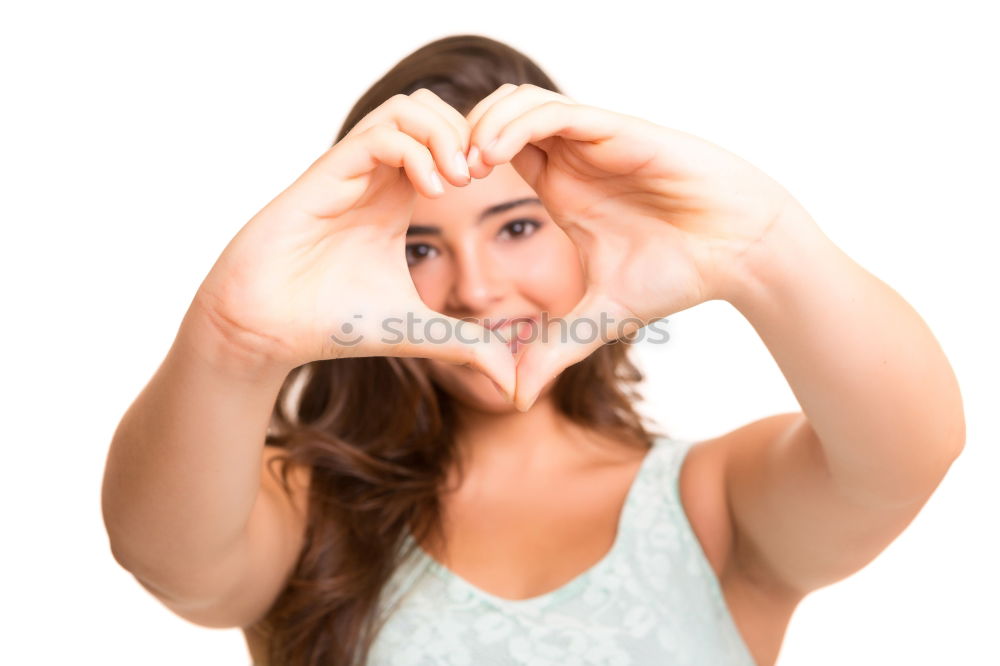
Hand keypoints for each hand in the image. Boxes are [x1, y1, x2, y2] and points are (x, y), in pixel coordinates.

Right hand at [191, 89, 515, 397]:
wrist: (266, 331)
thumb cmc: (332, 324)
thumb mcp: (418, 332)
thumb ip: (468, 346)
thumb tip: (514, 383)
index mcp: (397, 197)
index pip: (448, 139)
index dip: (481, 151)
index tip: (497, 189)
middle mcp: (376, 176)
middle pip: (432, 109)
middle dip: (468, 132)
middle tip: (482, 177)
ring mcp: (351, 171)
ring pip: (408, 109)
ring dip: (445, 134)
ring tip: (460, 179)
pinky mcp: (326, 175)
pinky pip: (379, 135)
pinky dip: (415, 150)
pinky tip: (433, 190)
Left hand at [464, 83, 801, 410]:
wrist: (739, 252)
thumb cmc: (677, 273)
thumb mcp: (598, 317)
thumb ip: (554, 349)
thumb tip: (515, 399)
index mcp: (558, 185)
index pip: (491, 151)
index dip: (456, 165)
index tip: (431, 199)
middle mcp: (569, 156)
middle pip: (492, 116)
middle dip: (454, 137)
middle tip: (435, 177)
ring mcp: (590, 139)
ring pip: (516, 102)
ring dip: (479, 125)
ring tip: (461, 166)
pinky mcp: (615, 130)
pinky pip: (552, 110)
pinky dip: (515, 124)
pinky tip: (492, 155)